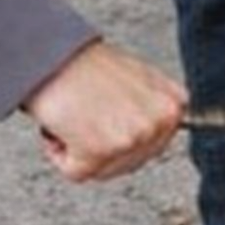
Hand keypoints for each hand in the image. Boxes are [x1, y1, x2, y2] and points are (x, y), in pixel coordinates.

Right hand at [21, 40, 187, 182]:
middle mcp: (157, 125)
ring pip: (103, 170)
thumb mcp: (141, 78)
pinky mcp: (99, 153)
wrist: (50, 52)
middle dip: (105, 146)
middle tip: (89, 113)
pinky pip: (74, 172)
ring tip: (77, 114)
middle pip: (130, 162)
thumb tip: (164, 125)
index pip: (154, 145)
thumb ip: (155, 106)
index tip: (110, 118)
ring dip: (81, 148)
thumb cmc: (85, 63)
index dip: (124, 134)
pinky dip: (59, 153)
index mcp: (173, 106)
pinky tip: (62, 123)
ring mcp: (130, 140)